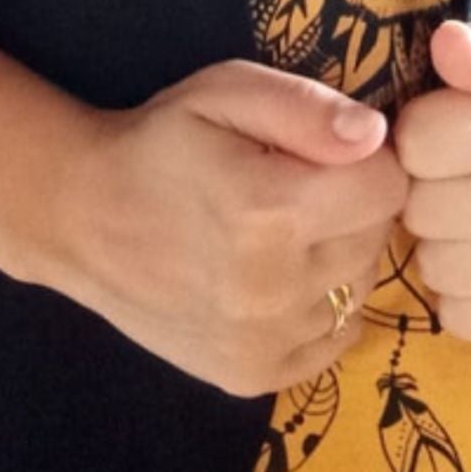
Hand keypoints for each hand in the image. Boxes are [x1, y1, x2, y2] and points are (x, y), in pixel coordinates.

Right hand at [63, 61, 410, 399]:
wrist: (81, 220)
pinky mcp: (252, 379)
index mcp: (271, 211)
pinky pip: (334, 338)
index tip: (327, 152)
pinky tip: (276, 276)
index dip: (368, 159)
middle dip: (353, 206)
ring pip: (359, 290)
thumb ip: (306, 107)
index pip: (388, 187)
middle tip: (299, 186)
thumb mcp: (226, 92)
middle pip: (377, 240)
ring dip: (338, 258)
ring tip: (282, 232)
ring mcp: (263, 344)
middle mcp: (274, 290)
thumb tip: (376, 136)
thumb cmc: (160, 143)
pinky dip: (320, 306)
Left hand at [391, 17, 470, 346]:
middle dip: (427, 185)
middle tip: (459, 170)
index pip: (420, 142)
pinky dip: (461, 290)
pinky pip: (464, 318)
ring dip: (441, 240)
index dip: (420, 129)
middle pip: (423, 209)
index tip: (446, 125)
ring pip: (438, 267)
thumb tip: (446, 47)